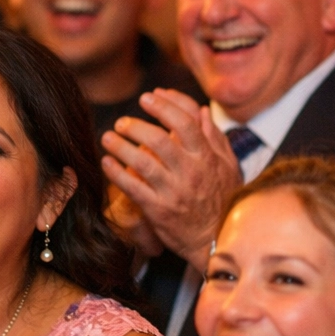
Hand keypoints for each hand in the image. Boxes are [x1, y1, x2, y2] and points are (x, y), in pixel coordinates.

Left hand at [101, 90, 242, 269]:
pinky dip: (117, 173)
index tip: (149, 96)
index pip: (185, 123)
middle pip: (160, 139)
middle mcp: (191, 171)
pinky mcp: (158, 210)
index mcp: (207, 157)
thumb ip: (214, 137)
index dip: (165, 106)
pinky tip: (107, 162)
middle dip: (136, 126)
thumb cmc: (222, 199)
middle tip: (121, 121)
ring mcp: (174, 191)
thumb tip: (201, 110)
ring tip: (107, 137)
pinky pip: (133, 187)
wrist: (215, 239)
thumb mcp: (227, 166)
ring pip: (143, 162)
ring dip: (121, 147)